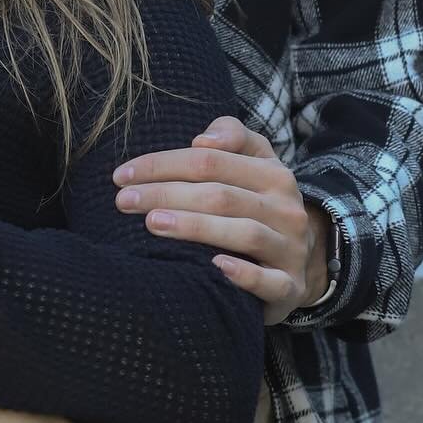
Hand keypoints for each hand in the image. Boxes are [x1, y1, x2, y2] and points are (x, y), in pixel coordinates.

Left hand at [113, 117, 323, 326]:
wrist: (300, 257)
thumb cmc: (259, 201)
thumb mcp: (254, 161)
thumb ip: (231, 136)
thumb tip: (201, 140)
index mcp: (273, 174)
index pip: (211, 161)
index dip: (163, 164)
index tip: (122, 175)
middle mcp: (286, 209)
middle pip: (221, 196)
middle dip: (167, 195)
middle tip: (124, 200)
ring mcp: (290, 249)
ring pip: (244, 234)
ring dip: (195, 227)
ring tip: (153, 222)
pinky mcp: (291, 287)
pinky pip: (270, 281)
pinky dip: (244, 274)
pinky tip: (215, 267)